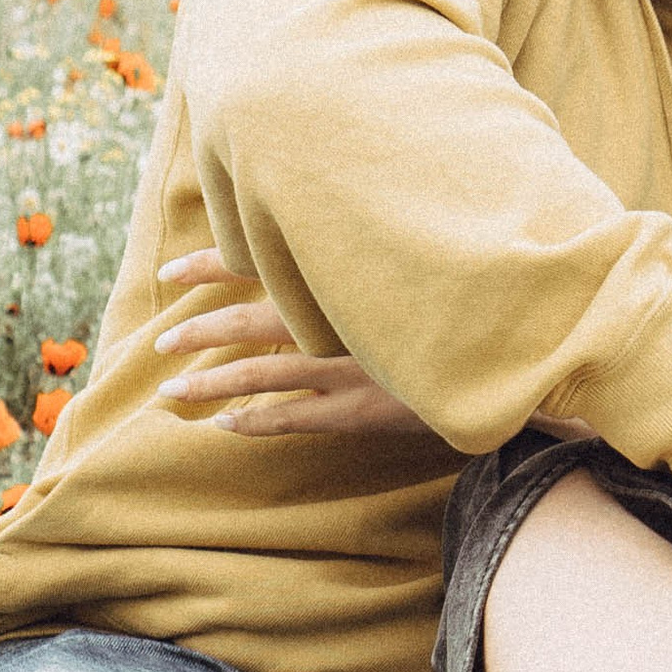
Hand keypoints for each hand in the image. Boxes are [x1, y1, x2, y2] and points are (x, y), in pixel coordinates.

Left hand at [153, 250, 455, 456]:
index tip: (170, 271)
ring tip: (171, 391)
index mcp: (345, 279)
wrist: (509, 354)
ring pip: (261, 373)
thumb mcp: (411, 269)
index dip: (211, 265)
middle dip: (199, 330)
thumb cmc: (463, 305)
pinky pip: (294, 417)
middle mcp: (341, 320)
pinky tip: (223, 424)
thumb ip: (365, 260)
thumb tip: (326, 247)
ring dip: (211, 382)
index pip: (262, 262)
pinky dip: (254, 420)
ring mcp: (349, 368)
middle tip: (161, 343)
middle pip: (250, 320)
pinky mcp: (362, 410)